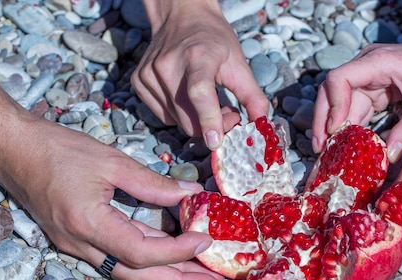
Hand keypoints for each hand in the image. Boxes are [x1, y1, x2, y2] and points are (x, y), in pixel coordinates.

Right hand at [0, 116, 222, 279]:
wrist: (14, 151)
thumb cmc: (56, 150)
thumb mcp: (111, 161)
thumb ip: (153, 183)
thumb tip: (190, 195)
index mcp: (88, 224)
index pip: (142, 252)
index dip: (177, 250)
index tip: (205, 239)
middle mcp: (82, 245)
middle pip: (137, 277)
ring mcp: (79, 247)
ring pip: (129, 272)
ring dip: (166, 278)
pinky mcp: (81, 242)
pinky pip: (119, 259)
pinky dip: (148, 262)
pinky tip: (172, 261)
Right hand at [132, 0, 268, 148]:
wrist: (181, 15)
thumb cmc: (213, 40)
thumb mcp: (239, 63)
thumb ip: (253, 96)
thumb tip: (262, 126)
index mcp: (197, 57)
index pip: (199, 93)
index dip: (209, 119)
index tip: (215, 141)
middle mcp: (167, 65)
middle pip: (189, 118)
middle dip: (212, 126)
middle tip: (228, 113)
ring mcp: (149, 74)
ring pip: (177, 122)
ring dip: (197, 122)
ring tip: (209, 102)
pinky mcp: (138, 82)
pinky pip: (164, 116)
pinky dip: (180, 115)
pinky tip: (188, 99)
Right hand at [311, 35, 401, 161]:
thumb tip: (389, 159)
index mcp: (377, 63)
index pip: (339, 79)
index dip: (333, 106)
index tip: (335, 131)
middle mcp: (366, 67)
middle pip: (332, 92)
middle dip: (324, 121)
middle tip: (320, 150)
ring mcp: (369, 78)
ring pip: (341, 103)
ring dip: (335, 128)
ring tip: (330, 155)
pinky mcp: (375, 89)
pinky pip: (356, 109)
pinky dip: (351, 127)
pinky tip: (347, 147)